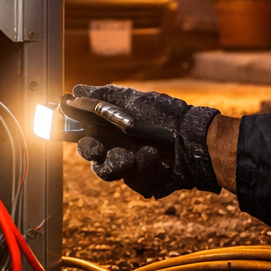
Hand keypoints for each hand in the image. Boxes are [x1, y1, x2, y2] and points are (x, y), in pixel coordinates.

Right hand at [71, 84, 220, 198]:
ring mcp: (132, 166)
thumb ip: (102, 97)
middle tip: (98, 149)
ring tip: (134, 155)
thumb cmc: (164, 115)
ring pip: (108, 172)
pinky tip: (155, 159)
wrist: (194, 138)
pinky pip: (134, 182)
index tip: (78, 134)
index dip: (78, 137)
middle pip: (93, 158)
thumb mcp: (133, 100)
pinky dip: (144, 169)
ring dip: (118, 163)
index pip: (86, 135)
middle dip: (92, 153)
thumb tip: (76, 88)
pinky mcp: (146, 181)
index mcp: (112, 128)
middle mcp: (119, 147)